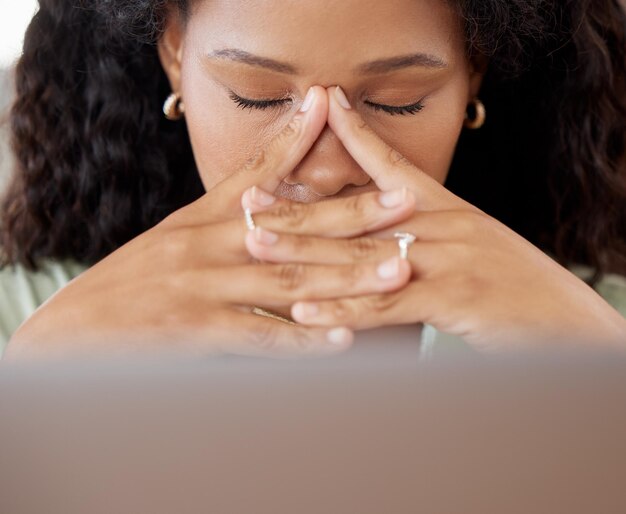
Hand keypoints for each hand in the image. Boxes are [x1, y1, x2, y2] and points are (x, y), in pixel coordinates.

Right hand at [4, 87, 414, 359]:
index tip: (342, 114)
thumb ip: (222, 211)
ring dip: (345, 275)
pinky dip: (302, 337)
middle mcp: (207, 244)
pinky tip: (343, 339)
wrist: (77, 329)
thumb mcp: (177, 235)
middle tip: (407, 203)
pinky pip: (258, 334)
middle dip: (353, 214)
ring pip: (286, 277)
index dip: (301, 142)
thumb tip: (263, 198)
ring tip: (397, 270)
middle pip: (292, 225)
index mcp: (204, 219)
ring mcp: (202, 286)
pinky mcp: (194, 330)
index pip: (258, 173)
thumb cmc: (134, 282)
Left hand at [244, 86, 625, 350]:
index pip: (393, 165)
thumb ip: (427, 243)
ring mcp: (450, 260)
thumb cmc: (516, 292)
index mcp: (448, 211)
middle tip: (247, 200)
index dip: (356, 134)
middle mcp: (445, 226)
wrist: (571, 326)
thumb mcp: (473, 252)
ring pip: (363, 255)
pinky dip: (343, 309)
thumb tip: (386, 247)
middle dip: (299, 208)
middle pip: (358, 213)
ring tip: (257, 246)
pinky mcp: (455, 299)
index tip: (321, 106)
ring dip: (306, 253)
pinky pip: (387, 305)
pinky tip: (303, 311)